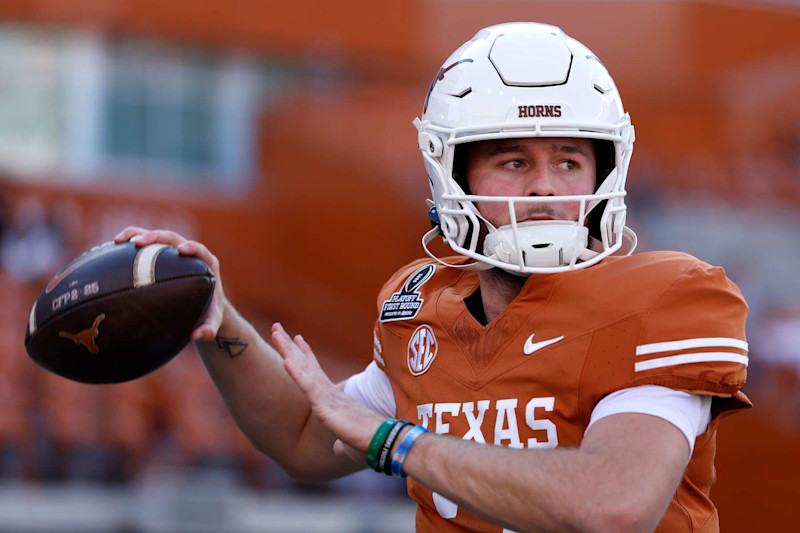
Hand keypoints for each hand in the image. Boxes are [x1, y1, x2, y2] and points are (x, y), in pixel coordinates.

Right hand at [114, 226, 226, 341]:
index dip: (192, 247)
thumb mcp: (212, 322)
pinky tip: (111, 250)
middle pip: (173, 238)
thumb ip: (209, 328)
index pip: (201, 250)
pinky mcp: (161, 255)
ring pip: (156, 238)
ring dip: (137, 235)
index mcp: (206, 264)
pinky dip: (129, 245)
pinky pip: (145, 246)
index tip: (181, 250)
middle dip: (155, 237)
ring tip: (118, 240)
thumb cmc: (209, 312)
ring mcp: (174, 252)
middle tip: (138, 243)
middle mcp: (190, 254)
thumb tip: (197, 336)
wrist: (204, 306)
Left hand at [271, 322, 384, 459]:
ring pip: (303, 369)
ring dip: (288, 350)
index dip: (304, 355)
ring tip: (276, 332)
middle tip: (277, 327)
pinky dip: (296, 373)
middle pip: (305, 363)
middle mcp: (328, 392)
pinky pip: (308, 386)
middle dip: (290, 345)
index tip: (297, 338)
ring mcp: (326, 397)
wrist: (383, 442)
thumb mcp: (349, 442)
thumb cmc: (369, 441)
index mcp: (332, 398)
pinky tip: (285, 361)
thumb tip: (337, 449)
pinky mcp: (325, 406)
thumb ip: (341, 443)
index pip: (315, 371)